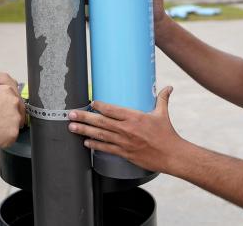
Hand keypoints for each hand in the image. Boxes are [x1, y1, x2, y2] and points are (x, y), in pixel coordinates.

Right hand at [0, 84, 25, 150]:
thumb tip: (1, 105)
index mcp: (8, 91)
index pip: (16, 102)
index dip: (9, 111)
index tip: (4, 116)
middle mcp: (15, 103)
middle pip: (18, 115)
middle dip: (9, 121)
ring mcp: (15, 118)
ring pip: (14, 128)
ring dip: (5, 131)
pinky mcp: (13, 132)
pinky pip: (10, 140)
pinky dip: (2, 141)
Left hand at [67, 86, 184, 173]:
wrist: (171, 155)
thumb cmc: (167, 134)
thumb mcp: (163, 114)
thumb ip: (162, 99)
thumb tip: (169, 87)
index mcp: (135, 117)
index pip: (113, 110)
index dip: (100, 106)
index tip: (90, 102)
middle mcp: (127, 129)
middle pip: (101, 122)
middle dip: (84, 117)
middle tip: (71, 114)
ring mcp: (124, 142)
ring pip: (100, 135)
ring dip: (85, 130)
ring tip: (72, 127)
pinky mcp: (124, 153)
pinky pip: (106, 148)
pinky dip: (95, 145)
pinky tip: (86, 142)